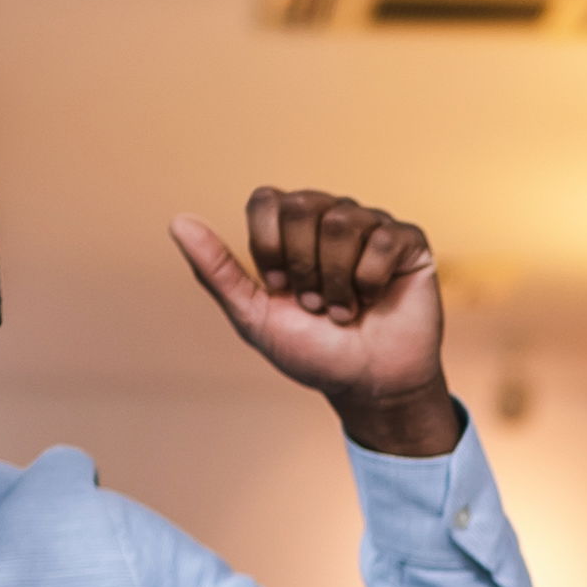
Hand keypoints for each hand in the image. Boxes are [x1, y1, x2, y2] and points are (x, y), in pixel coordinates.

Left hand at [171, 189, 458, 458]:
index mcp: (291, 228)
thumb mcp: (254, 316)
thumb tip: (177, 220)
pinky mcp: (409, 241)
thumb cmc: (313, 352)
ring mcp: (371, 226)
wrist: (368, 386)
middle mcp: (330, 217)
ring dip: (335, 280)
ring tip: (343, 312)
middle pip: (302, 206)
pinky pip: (383, 238)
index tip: (278, 289)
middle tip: (313, 305)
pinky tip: (373, 301)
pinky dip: (370, 280)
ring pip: (342, 222)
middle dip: (302, 266)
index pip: (266, 199)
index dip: (268, 245)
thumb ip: (217, 270)